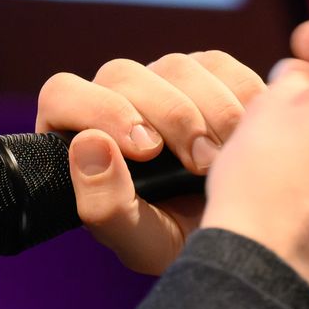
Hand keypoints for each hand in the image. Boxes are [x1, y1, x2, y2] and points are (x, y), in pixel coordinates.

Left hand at [36, 49, 266, 273]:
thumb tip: (88, 144)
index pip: (63, 94)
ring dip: (207, 112)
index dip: (101, 111)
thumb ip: (105, 206)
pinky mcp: (207, 72)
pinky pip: (218, 64)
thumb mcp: (143, 244)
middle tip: (199, 163)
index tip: (147, 152)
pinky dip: (238, 97)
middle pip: (122, 74)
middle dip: (168, 117)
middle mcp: (116, 101)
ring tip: (223, 159)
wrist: (242, 236)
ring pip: (174, 66)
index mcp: (80, 139)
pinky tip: (245, 135)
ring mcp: (161, 81)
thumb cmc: (180, 242)